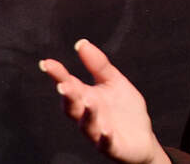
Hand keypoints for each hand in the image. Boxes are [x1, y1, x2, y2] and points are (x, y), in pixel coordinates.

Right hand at [39, 39, 165, 163]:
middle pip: (73, 107)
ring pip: (87, 125)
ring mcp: (98, 132)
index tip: (47, 63)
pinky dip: (105, 137)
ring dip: (87, 114)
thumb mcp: (113, 82)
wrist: (142, 139)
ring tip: (88, 101)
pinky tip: (106, 130)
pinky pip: (106, 143)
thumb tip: (81, 43)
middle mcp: (88, 116)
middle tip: (63, 85)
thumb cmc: (124, 110)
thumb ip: (98, 65)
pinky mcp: (112, 146)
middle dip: (68, 96)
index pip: (69, 85)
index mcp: (86, 98)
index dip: (58, 75)